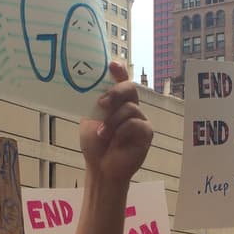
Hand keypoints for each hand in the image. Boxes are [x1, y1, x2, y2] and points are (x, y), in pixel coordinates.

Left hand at [79, 63, 151, 182]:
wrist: (101, 168)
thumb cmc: (96, 145)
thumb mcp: (90, 119)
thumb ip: (94, 103)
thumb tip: (88, 85)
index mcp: (117, 102)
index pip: (122, 81)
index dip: (119, 71)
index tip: (112, 65)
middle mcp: (130, 107)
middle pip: (130, 88)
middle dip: (115, 93)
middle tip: (101, 104)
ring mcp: (140, 119)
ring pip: (130, 108)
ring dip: (113, 120)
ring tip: (102, 134)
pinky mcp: (146, 133)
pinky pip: (136, 123)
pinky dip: (122, 130)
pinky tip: (114, 139)